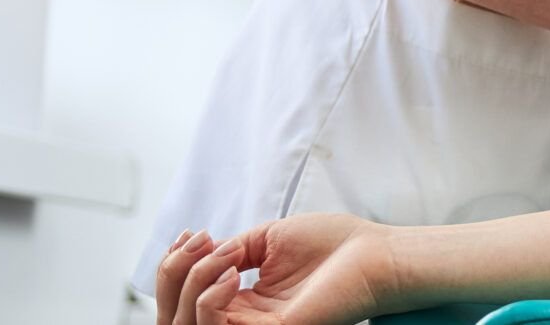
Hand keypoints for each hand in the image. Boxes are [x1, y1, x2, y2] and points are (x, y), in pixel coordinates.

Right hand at [154, 214, 396, 324]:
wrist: (376, 253)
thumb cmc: (335, 244)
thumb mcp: (268, 239)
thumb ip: (230, 251)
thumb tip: (201, 255)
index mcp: (247, 301)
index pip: (187, 297)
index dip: (175, 266)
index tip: (191, 234)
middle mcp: (248, 320)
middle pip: (177, 315)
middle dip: (174, 274)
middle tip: (200, 242)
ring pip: (189, 323)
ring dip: (192, 283)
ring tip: (225, 256)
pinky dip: (209, 299)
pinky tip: (232, 274)